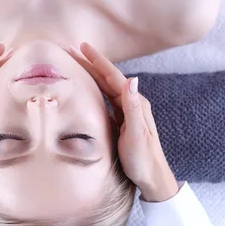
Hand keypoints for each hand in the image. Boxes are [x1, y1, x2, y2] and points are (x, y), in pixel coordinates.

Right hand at [63, 43, 177, 198]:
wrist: (152, 179)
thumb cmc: (144, 159)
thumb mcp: (137, 134)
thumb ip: (133, 107)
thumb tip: (131, 79)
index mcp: (135, 103)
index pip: (113, 77)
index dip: (98, 61)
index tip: (83, 46)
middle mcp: (131, 103)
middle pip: (107, 79)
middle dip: (90, 63)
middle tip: (71, 50)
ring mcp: (126, 113)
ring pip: (104, 88)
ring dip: (90, 75)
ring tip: (75, 64)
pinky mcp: (120, 122)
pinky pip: (104, 100)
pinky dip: (93, 91)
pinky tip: (84, 89)